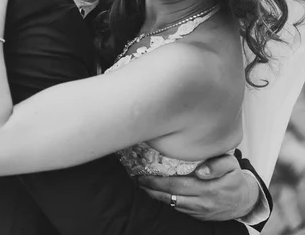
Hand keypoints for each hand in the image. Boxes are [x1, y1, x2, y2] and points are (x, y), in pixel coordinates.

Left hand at [137, 154, 259, 220]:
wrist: (245, 201)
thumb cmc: (235, 179)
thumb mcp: (232, 166)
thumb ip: (218, 165)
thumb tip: (201, 171)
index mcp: (208, 188)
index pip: (177, 184)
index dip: (158, 180)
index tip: (143, 173)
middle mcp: (201, 202)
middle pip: (170, 195)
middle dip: (150, 187)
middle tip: (136, 178)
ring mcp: (198, 210)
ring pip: (172, 203)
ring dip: (154, 195)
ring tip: (140, 184)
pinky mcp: (197, 215)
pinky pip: (177, 207)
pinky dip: (164, 200)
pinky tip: (155, 191)